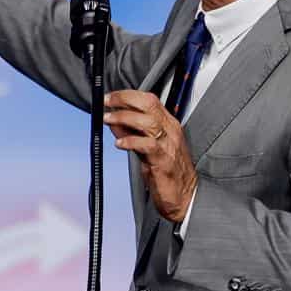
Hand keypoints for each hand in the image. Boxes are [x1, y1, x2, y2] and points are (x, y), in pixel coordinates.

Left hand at [105, 90, 197, 222]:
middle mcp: (170, 130)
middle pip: (149, 104)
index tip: (110, 97)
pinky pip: (148, 145)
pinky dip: (131, 141)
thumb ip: (130, 131)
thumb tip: (112, 120)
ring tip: (108, 119)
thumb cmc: (166, 170)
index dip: (128, 95)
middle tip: (106, 102)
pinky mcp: (164, 160)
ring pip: (148, 122)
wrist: (184, 195)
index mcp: (167, 124)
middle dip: (124, 100)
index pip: (149, 100)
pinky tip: (119, 143)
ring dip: (124, 118)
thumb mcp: (146, 146)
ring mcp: (168, 144)